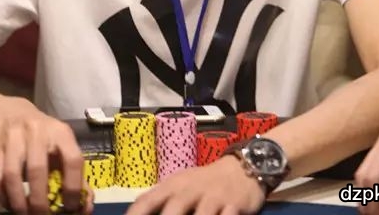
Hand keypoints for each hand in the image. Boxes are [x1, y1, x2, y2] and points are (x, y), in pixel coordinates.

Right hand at [0, 95, 91, 214]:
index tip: (70, 208)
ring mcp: (14, 137)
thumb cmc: (42, 135)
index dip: (73, 187)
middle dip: (39, 202)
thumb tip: (85, 207)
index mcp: (61, 132)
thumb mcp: (61, 146)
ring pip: (12, 176)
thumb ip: (74, 175)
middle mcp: (38, 131)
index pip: (73, 159)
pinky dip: (3, 197)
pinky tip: (11, 204)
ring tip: (25, 214)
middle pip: (38, 170)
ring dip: (19, 202)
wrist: (9, 111)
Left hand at [127, 155, 265, 214]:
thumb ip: (160, 201)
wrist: (243, 168)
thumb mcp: (181, 186)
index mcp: (173, 185)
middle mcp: (191, 190)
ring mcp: (213, 197)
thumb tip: (137, 212)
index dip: (135, 214)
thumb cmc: (204, 183)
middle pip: (174, 209)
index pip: (148, 200)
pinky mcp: (234, 206)